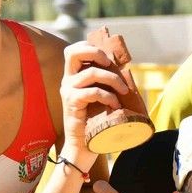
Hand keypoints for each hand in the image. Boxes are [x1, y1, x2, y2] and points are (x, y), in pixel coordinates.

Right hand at [60, 41, 129, 162]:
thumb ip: (102, 82)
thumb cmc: (93, 120)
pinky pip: (93, 92)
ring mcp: (68, 91)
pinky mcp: (72, 103)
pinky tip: (115, 104)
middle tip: (110, 64)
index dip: (89, 47)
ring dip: (113, 79)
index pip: (72, 50)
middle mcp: (67, 80)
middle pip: (73, 52)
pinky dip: (109, 96)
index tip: (106, 58)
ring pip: (91, 73)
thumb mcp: (98, 96)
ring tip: (123, 91)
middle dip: (95, 53)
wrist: (82, 145)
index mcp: (72, 76)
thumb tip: (123, 67)